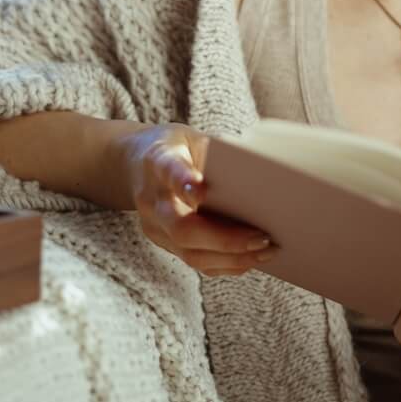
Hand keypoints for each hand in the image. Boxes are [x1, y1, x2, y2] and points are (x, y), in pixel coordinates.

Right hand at [114, 123, 275, 276]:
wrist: (134, 162)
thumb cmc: (174, 147)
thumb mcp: (190, 137)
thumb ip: (214, 154)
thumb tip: (256, 176)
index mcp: (159, 161)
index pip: (170, 171)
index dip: (185, 182)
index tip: (203, 191)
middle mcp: (152, 199)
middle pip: (182, 229)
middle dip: (226, 239)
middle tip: (263, 238)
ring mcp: (153, 226)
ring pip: (190, 254)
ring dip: (232, 258)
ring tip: (266, 252)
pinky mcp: (162, 242)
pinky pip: (195, 262)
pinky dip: (226, 264)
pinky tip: (251, 258)